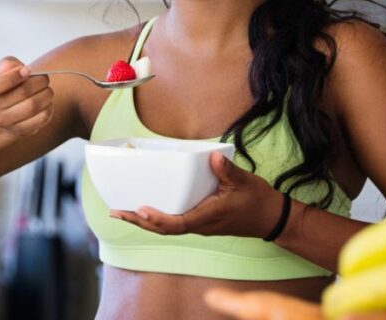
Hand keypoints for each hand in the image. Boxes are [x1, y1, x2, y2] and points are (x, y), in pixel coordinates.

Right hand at [0, 57, 53, 135]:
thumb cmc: (2, 84)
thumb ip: (7, 64)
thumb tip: (14, 67)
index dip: (13, 77)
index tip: (27, 70)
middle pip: (22, 93)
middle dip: (39, 81)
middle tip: (44, 78)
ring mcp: (3, 122)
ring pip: (33, 106)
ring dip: (46, 95)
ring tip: (47, 89)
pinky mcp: (18, 131)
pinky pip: (40, 119)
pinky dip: (48, 108)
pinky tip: (46, 102)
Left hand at [109, 151, 283, 237]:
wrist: (270, 218)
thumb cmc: (256, 200)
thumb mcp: (244, 182)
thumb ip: (227, 170)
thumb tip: (212, 156)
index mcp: (207, 217)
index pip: (177, 224)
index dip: (157, 219)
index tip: (140, 210)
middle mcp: (199, 224)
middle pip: (163, 229)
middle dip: (138, 222)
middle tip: (115, 212)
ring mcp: (198, 225)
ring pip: (165, 228)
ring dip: (143, 222)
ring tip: (121, 212)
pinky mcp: (199, 221)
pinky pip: (172, 223)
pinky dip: (155, 218)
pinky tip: (144, 210)